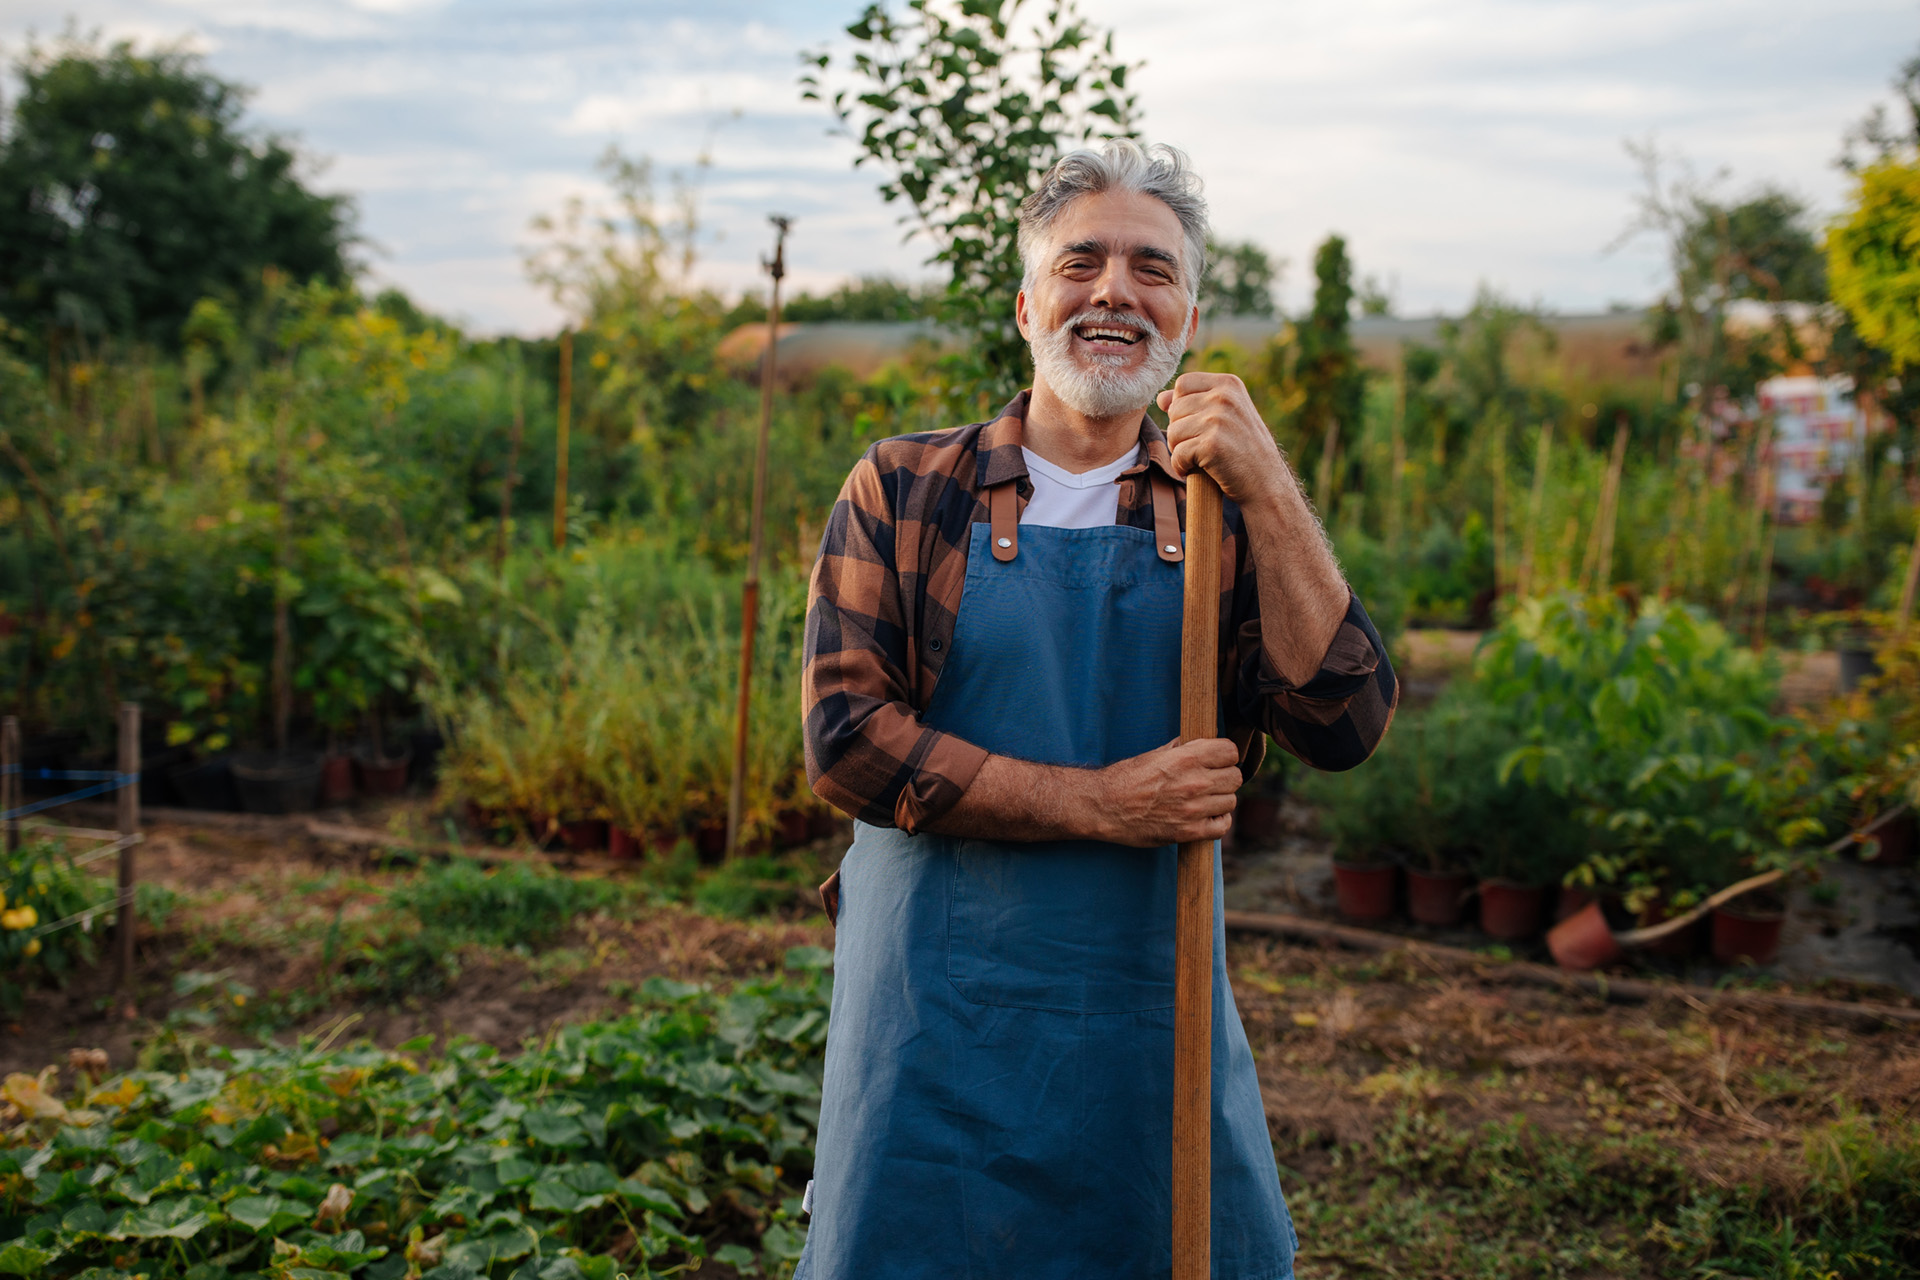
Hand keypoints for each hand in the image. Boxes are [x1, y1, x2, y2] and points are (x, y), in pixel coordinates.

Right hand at [1093, 737, 1240, 847]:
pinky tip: (1206, 815)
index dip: (1225, 754)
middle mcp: (1194, 783)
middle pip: (1235, 777)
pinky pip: (1223, 826)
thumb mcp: (1154, 755)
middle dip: (1225, 776)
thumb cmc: (1125, 778)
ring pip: (1231, 801)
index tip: (1218, 759)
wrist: (1104, 807)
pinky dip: (1218, 821)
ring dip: (1221, 799)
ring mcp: (1193, 809)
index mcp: (1186, 758)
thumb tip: (1198, 742)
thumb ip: (1181, 749)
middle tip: (1212, 779)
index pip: (1231, 752)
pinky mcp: (1189, 832)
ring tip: (1206, 798)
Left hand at [1155, 372, 1293, 512]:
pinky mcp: (1212, 445)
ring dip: (1179, 449)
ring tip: (1198, 457)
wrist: (1266, 482)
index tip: (1197, 424)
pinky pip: (1177, 454)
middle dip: (1179, 431)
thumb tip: (1161, 398)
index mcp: (1229, 384)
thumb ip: (1195, 401)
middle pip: (1174, 409)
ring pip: (1172, 431)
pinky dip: (1181, 466)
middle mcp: (1224, 397)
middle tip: (1199, 446)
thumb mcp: (1226, 415)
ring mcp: (1218, 420)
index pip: (1183, 383)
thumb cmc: (1243, 448)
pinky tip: (1195, 469)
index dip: (1181, 406)